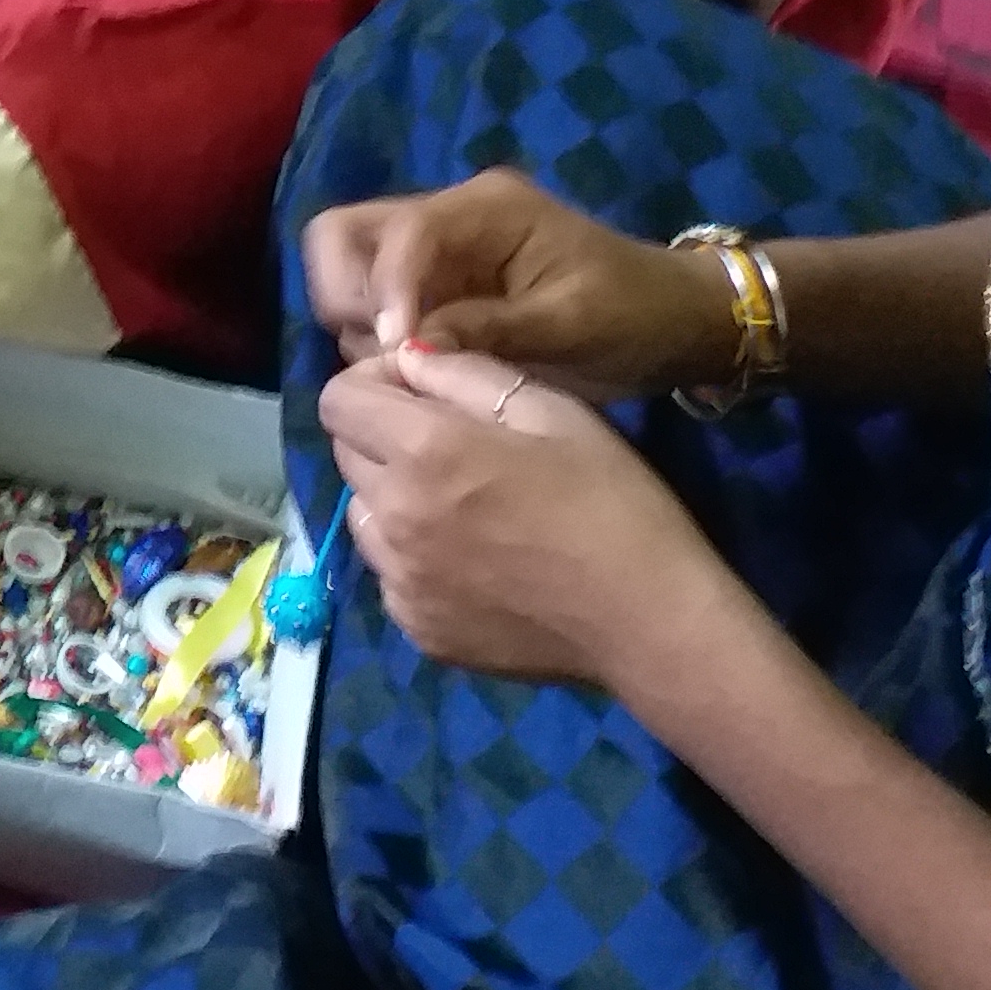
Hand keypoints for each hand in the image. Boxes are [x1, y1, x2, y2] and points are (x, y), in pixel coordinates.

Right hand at [305, 165, 742, 396]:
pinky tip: (414, 367)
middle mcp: (448, 215)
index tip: (395, 352)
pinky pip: (375, 298)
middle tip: (385, 353)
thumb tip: (407, 347)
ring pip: (350, 266)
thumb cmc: (634, 318)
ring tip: (406, 368)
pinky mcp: (435, 282)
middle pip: (347, 233)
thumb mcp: (570, 328)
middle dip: (350, 295)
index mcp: (487, 209)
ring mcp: (436, 248)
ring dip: (361, 320)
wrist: (674, 322)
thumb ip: (487, 330)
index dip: (388, 291)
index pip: (405, 235)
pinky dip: (376, 333)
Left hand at [321, 341, 730, 694]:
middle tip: (453, 446)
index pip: (336, 400)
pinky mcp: (419, 629)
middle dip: (384, 436)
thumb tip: (409, 360)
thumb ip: (464, 373)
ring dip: (394, 499)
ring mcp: (401, 581)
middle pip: (347, 455)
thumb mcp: (551, 410)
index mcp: (422, 451)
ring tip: (466, 508)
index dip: (373, 384)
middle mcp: (392, 516)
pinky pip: (392, 575)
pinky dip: (416, 559)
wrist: (653, 626)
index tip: (421, 392)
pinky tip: (478, 563)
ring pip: (365, 516)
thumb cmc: (614, 504)